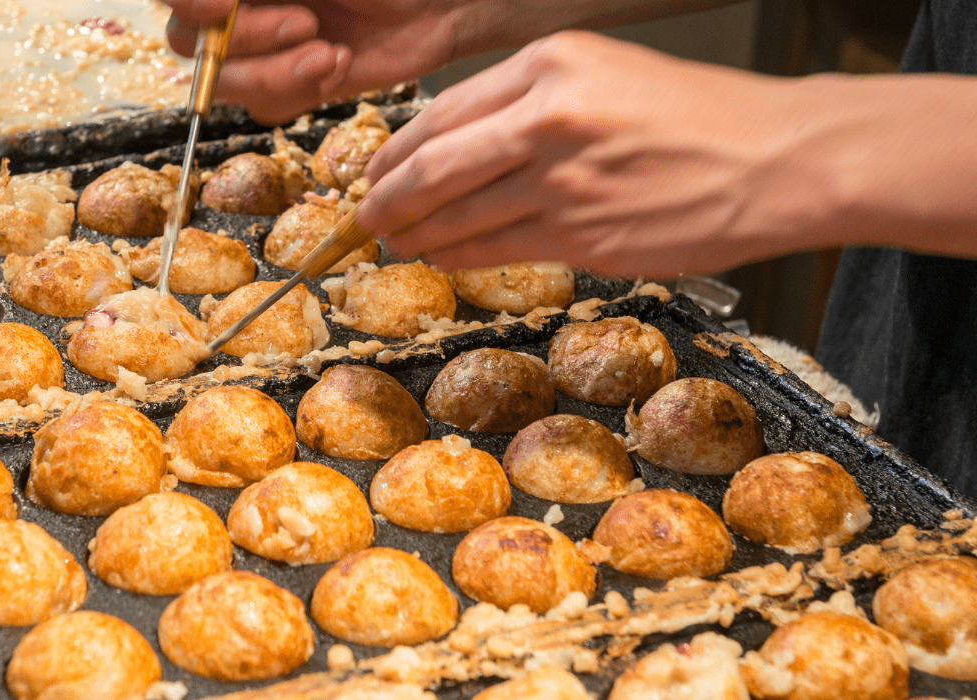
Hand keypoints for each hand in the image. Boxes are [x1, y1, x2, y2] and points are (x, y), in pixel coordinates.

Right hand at [163, 0, 468, 122]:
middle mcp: (234, 6)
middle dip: (249, 41)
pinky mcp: (285, 82)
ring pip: (226, 82)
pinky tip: (338, 65)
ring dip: (280, 73)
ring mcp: (257, 47)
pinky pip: (264, 107)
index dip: (190, 2)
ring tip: (332, 53)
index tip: (227, 4)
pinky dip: (301, 92)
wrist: (439, 3)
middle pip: (190, 41)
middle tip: (307, 24)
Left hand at [361, 31, 889, 277]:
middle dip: (387, 198)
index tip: (376, 170)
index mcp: (552, 66)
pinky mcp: (582, 233)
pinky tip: (445, 258)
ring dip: (418, 234)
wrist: (779, 159)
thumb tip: (459, 146)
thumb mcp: (607, 76)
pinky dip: (460, 257)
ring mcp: (563, 179)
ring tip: (397, 242)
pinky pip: (497, 250)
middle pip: (434, 166)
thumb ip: (530, 104)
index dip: (397, 151)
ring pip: (459, 215)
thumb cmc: (701, 118)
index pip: (443, 113)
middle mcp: (548, 117)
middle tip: (364, 217)